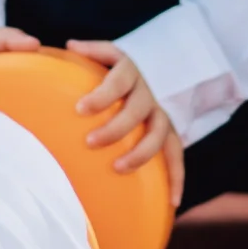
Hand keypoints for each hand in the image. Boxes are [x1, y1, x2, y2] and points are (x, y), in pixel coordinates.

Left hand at [67, 40, 183, 207]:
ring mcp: (162, 114)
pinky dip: (177, 178)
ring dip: (140, 153)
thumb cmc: (122, 66)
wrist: (160, 70)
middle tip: (90, 141)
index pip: (117, 81)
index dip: (101, 94)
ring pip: (158, 134)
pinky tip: (173, 202)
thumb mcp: (110, 52)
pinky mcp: (171, 132)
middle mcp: (149, 93)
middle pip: (136, 111)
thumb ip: (92, 50)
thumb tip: (70, 45)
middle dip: (115, 128)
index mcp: (131, 71)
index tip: (80, 108)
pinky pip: (178, 155)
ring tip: (117, 167)